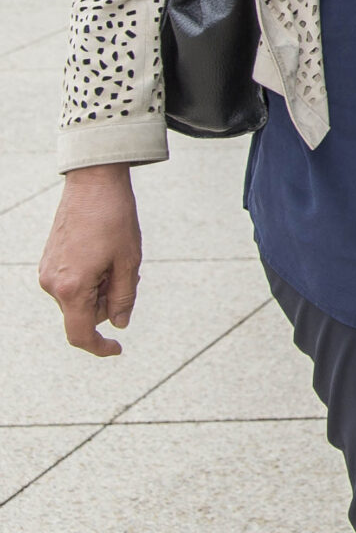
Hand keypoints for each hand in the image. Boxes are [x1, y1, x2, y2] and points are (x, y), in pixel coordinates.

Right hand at [37, 164, 141, 356]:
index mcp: (71, 288)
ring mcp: (47, 272)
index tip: (117, 349)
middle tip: (130, 275)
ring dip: (101, 288)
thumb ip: (123, 297)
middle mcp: (52, 284)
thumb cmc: (114, 219)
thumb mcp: (128, 261)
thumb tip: (119, 324)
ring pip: (78, 297)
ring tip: (118, 258)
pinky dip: (91, 278)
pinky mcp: (49, 260)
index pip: (81, 334)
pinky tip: (105, 254)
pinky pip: (71, 282)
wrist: (93, 182)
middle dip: (108, 304)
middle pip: (83, 314)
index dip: (99, 347)